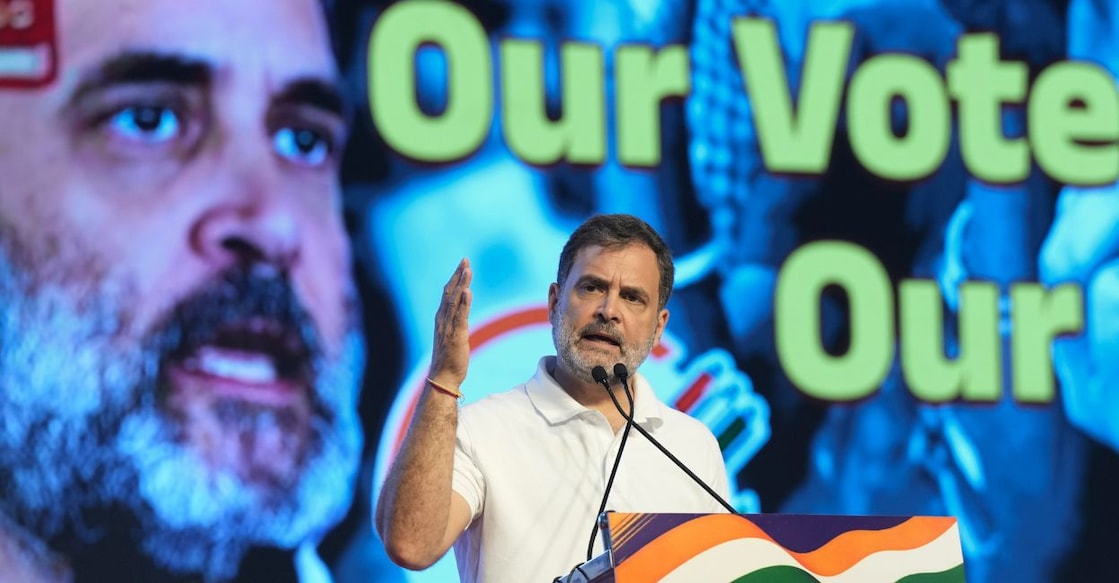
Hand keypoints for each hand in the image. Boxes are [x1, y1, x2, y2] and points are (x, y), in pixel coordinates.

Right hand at [429, 258, 472, 389]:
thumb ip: (456, 324)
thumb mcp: (453, 337)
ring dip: (461, 284)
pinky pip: (460, 317)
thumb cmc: (449, 360)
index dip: (455, 279)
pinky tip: (467, 292)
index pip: (448, 294)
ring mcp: (448, 328)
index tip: (463, 265)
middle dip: (458, 276)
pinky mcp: (456, 336)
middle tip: (465, 260)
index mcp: (441, 320)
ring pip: (454, 301)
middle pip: (449, 293)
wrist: (443, 378)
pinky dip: (463, 303)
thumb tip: (463, 315)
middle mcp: (442, 321)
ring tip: (467, 270)